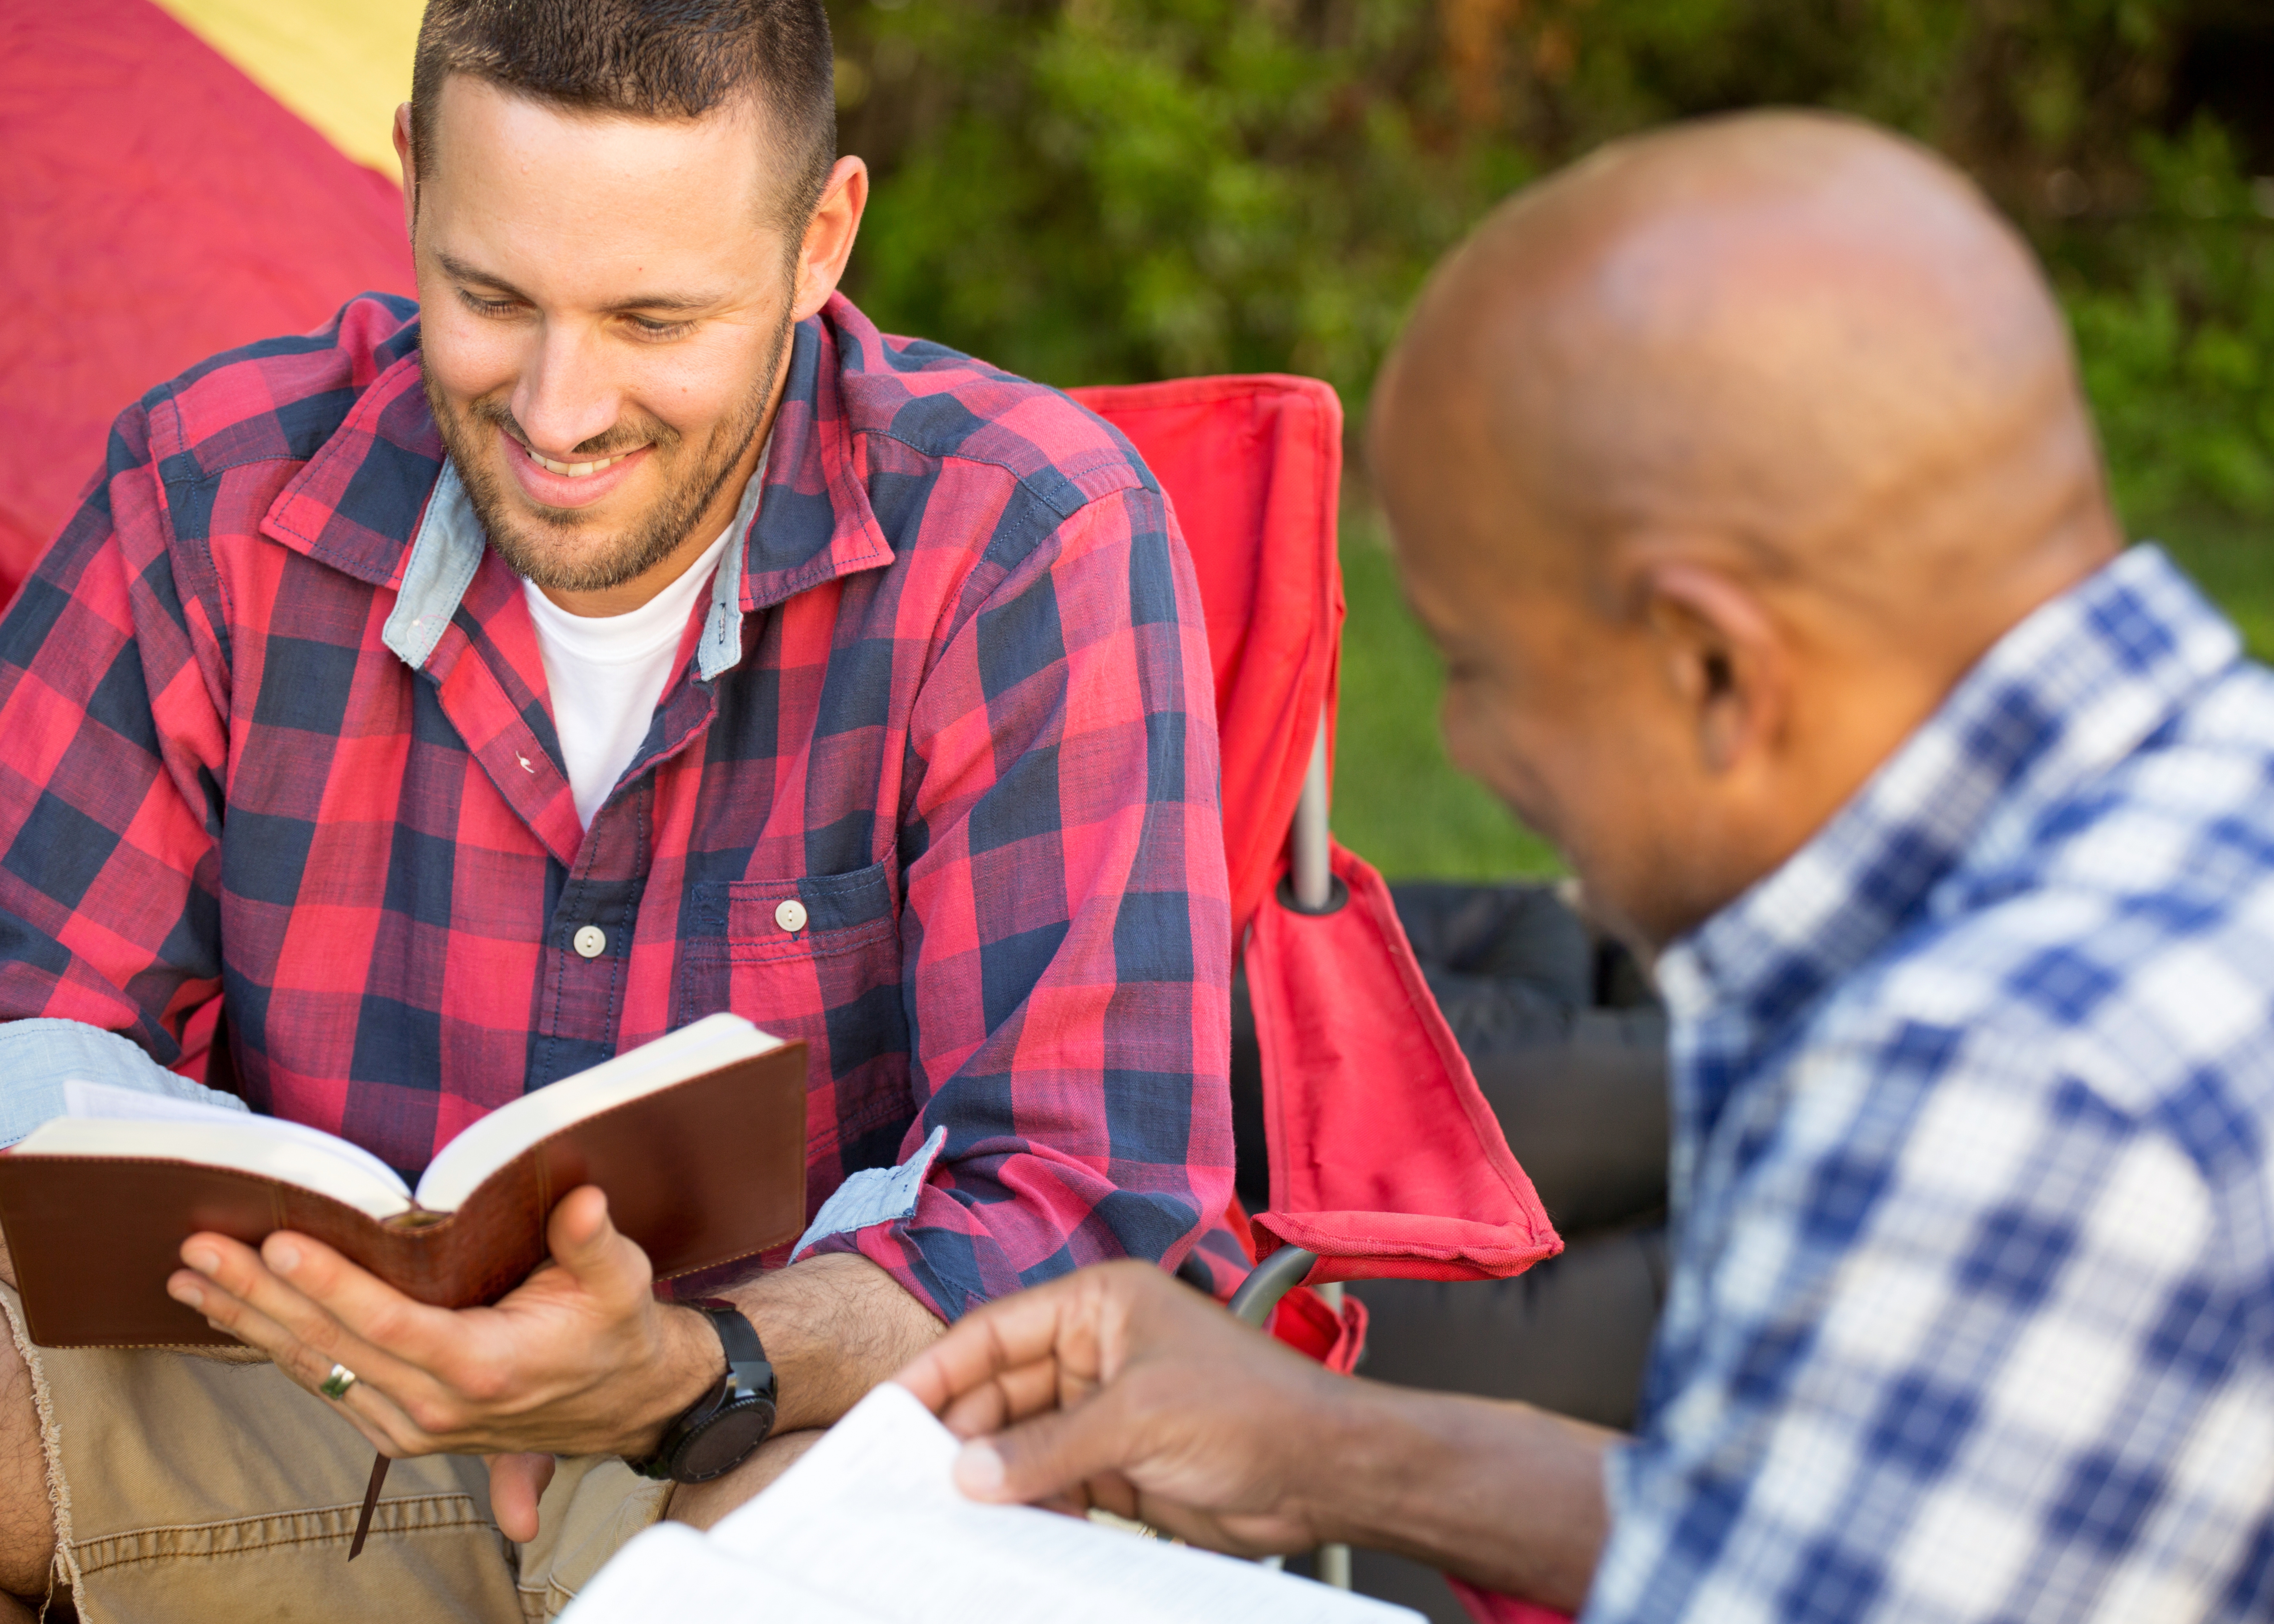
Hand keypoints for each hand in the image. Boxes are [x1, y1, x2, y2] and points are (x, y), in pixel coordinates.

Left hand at [168, 1186, 720, 1537]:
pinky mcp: (399, 1430)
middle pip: (331, 1346)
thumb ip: (592, 1242)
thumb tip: (581, 1199)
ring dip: (248, 1323)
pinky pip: (326, 1387)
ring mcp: (413, 1425)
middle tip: (199, 1251)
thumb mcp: (620, 1279)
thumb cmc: (616, 1328)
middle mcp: (438, 1405)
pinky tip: (237, 1318)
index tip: (276, 1242)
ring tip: (192, 1281)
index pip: (386, 1321)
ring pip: (315, 1370)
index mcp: (484, 1366)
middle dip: (258, 1294)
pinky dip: (274, 1351)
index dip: (329, 1283)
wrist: (627, 1402)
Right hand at [894, 1259, 1347, 1555]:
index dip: (938, 1369)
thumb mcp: (1138, 1418)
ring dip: (989, 1474)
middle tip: (907, 1479)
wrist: (1324, 1472)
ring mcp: (1106, 1408)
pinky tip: (1002, 1527)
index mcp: (1101, 1305)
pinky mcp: (1118, 1462)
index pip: (996, 1331)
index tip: (888, 1410)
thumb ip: (1047, 1446)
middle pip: (1001, 1389)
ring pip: (1020, 1440)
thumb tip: (968, 1472)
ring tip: (945, 1512)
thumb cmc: (1251, 1409)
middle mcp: (1097, 1350)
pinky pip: (1050, 1480)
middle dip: (959, 1433)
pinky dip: (1026, 1502)